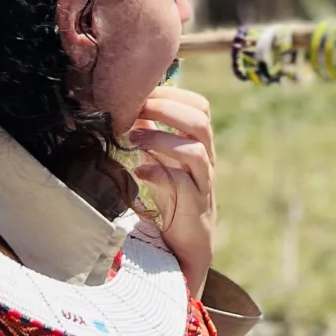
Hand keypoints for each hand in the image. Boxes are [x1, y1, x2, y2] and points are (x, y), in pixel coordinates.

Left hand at [127, 85, 216, 296]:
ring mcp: (202, 183)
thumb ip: (153, 134)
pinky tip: (139, 173)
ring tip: (133, 139)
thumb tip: (129, 106)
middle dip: (167, 110)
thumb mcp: (162, 160)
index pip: (199, 107)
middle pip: (200, 122)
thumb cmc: (173, 196)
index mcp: (200, 143)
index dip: (173, 94)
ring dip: (162, 140)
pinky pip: (182, 184)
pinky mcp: (194, 206)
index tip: (142, 92)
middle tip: (137, 109)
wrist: (187, 243)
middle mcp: (206, 160)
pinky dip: (158, 173)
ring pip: (195, 151)